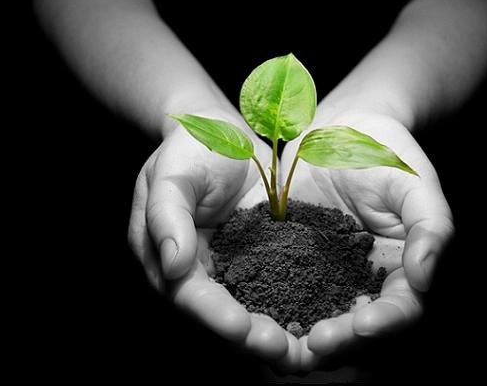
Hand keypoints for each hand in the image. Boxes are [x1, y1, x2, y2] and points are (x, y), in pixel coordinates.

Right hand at [128, 107, 301, 371]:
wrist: (220, 134)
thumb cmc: (189, 149)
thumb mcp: (170, 174)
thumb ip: (166, 215)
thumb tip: (172, 266)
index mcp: (164, 258)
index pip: (188, 295)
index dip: (215, 316)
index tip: (243, 329)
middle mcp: (195, 273)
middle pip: (220, 315)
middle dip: (251, 338)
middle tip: (286, 352)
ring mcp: (227, 270)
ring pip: (249, 311)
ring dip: (276, 334)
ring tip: (307, 351)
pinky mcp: (256, 262)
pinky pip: (274, 289)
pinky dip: (293, 309)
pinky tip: (321, 322)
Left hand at [279, 111, 453, 369]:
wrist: (335, 132)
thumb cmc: (384, 152)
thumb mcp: (413, 181)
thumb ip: (430, 225)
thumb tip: (424, 276)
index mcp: (399, 269)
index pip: (398, 309)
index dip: (383, 322)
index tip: (363, 324)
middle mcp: (360, 281)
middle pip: (353, 326)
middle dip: (338, 340)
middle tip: (315, 343)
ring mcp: (321, 275)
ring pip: (314, 317)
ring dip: (299, 335)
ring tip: (282, 340)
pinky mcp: (287, 263)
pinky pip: (277, 290)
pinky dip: (268, 307)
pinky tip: (252, 312)